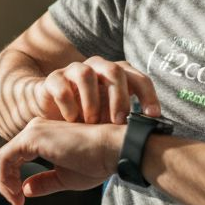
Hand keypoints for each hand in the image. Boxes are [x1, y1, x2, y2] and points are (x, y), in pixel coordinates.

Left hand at [0, 118, 123, 204]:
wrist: (113, 150)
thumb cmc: (97, 162)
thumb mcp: (64, 177)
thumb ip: (44, 182)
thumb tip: (24, 189)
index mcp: (43, 136)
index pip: (16, 157)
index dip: (12, 180)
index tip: (20, 200)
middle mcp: (36, 129)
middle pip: (7, 157)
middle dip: (6, 183)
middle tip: (16, 202)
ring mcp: (33, 131)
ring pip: (2, 158)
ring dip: (4, 183)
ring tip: (16, 200)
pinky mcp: (32, 138)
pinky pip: (4, 159)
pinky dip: (4, 178)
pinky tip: (15, 194)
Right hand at [32, 56, 160, 124]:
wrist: (51, 110)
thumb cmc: (88, 115)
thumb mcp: (109, 118)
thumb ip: (125, 121)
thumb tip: (146, 137)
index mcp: (117, 74)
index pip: (139, 78)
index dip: (148, 96)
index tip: (152, 117)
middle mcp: (98, 67)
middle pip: (114, 71)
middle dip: (119, 98)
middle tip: (118, 122)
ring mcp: (74, 70)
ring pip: (86, 74)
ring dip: (91, 101)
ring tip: (91, 122)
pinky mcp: (54, 79)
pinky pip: (62, 88)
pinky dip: (69, 106)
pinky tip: (72, 121)